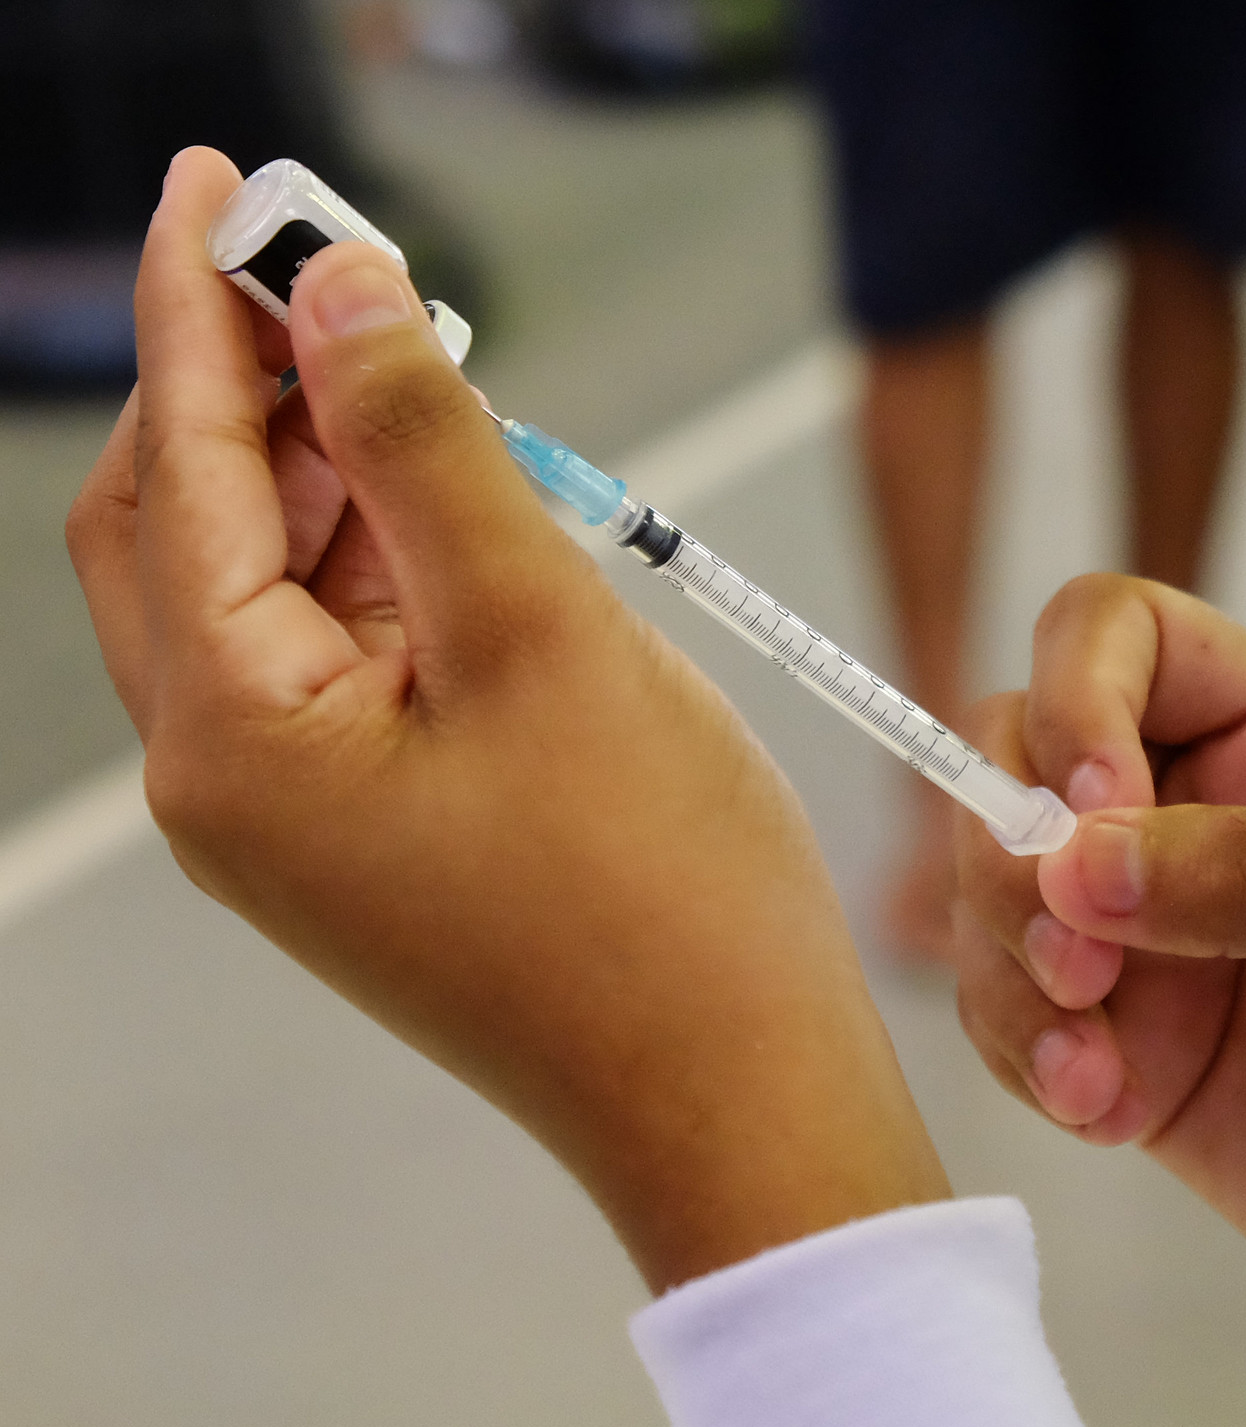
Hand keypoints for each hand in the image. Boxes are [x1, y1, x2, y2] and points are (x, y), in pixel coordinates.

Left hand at [67, 148, 946, 1291]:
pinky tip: (453, 503)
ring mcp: (298, 820)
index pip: (182, 470)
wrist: (733, 1094)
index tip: (219, 182)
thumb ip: (426, 447)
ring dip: (326, 470)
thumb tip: (332, 289)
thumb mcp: (543, 634)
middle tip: (327, 258)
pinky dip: (380, 563)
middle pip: (188, 529)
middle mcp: (229, 785)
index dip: (196, 308)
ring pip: (266, 592)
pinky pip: (337, 660)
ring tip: (413, 366)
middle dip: (250, 384)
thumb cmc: (660, 889)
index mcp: (236, 740)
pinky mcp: (370, 833)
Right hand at [953, 575, 1245, 1382]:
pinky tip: (1110, 1113)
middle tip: (1078, 969)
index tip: (1087, 817)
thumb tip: (1073, 855)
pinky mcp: (1131, 1042)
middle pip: (1019, 758)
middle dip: (1009, 858)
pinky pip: (1013, 1015)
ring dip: (1009, 977)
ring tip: (1095, 1075)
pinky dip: (1026, 1060)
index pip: (1120, 637)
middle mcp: (1203, 813)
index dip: (1073, 698)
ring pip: (995, 894)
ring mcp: (1158, 932)